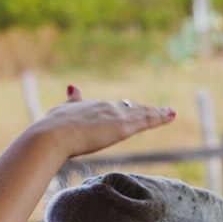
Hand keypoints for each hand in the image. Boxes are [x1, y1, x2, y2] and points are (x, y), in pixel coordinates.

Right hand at [26, 85, 174, 158]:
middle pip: (130, 108)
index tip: (133, 108)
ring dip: (157, 112)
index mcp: (91, 105)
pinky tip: (171, 115)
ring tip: (170, 112)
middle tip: (160, 110)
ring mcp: (114, 116)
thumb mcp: (60, 110)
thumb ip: (70, 101)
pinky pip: (146, 121)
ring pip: (142, 113)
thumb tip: (73, 85)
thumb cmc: (51, 128)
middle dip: (145, 109)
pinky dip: (160, 117)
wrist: (52, 135)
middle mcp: (105, 107)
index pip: (112, 108)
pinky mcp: (121, 127)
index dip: (125, 108)